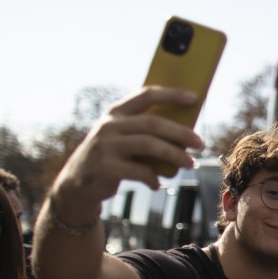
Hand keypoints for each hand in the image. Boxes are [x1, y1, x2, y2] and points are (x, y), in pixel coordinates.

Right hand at [47, 87, 203, 224]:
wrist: (78, 182)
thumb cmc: (111, 156)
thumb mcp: (122, 137)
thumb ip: (145, 131)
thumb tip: (185, 134)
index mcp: (116, 112)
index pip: (146, 95)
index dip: (171, 94)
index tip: (194, 98)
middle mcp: (110, 125)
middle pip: (152, 123)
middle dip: (180, 132)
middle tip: (199, 143)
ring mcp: (106, 145)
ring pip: (149, 145)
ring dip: (174, 155)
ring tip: (190, 164)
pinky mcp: (105, 167)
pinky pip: (139, 171)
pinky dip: (153, 178)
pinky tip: (157, 184)